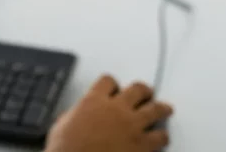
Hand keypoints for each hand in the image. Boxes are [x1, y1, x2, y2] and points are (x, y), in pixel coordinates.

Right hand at [46, 75, 172, 151]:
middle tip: (145, 93)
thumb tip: (74, 117)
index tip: (113, 88)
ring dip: (161, 108)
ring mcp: (132, 125)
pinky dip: (162, 136)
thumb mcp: (61, 127)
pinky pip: (161, 136)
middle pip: (137, 89)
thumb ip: (73, 116)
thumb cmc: (66, 149)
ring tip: (165, 108)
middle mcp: (116, 108)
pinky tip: (161, 137)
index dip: (111, 84)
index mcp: (94, 101)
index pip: (108, 81)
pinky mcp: (144, 144)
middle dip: (143, 91)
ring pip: (155, 108)